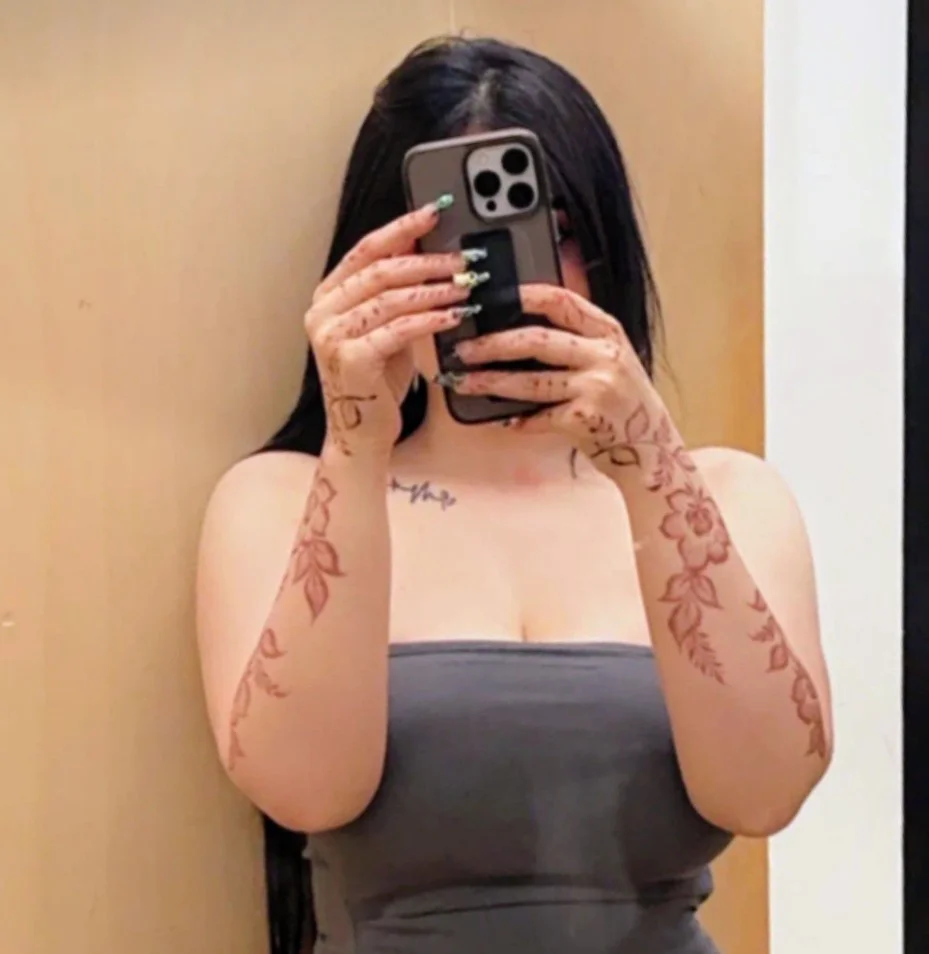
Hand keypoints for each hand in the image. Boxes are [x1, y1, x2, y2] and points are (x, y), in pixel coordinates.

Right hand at [306, 202, 483, 462]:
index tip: (436, 212)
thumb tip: (431, 250)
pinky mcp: (351, 358)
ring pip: (392, 297)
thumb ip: (399, 292)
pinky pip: (399, 328)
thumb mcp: (388, 327)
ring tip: (469, 284)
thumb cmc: (378, 381)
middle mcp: (322, 311)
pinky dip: (432, 318)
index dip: (403, 227)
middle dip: (429, 260)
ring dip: (437, 288)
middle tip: (466, 257)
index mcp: (327, 296)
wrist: (361, 435)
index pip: (366, 249)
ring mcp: (332, 335)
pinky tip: (457, 314)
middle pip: (382, 269)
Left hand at [449, 285, 684, 481]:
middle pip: (537, 340)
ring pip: (531, 382)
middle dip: (492, 344)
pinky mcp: (587, 420)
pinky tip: (500, 420)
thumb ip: (577, 343)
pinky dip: (518, 420)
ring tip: (464, 382)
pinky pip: (540, 417)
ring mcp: (597, 388)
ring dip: (491, 382)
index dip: (522, 296)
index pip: (561, 301)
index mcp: (609, 333)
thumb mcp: (611, 362)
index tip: (489, 298)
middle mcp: (605, 356)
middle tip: (463, 349)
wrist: (652, 451)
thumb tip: (516, 331)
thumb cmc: (622, 406)